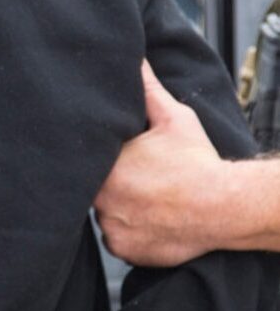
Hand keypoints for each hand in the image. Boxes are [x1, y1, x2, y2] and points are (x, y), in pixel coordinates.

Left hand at [93, 60, 225, 265]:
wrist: (226, 205)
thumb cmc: (198, 162)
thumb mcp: (173, 119)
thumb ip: (147, 90)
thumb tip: (136, 60)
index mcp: (104, 169)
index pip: (84, 165)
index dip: (98, 163)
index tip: (119, 163)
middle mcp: (100, 201)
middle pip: (92, 192)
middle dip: (110, 186)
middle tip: (137, 182)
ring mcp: (111, 227)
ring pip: (105, 216)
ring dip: (119, 209)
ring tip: (146, 200)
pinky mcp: (123, 250)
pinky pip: (118, 240)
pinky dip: (130, 232)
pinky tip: (150, 219)